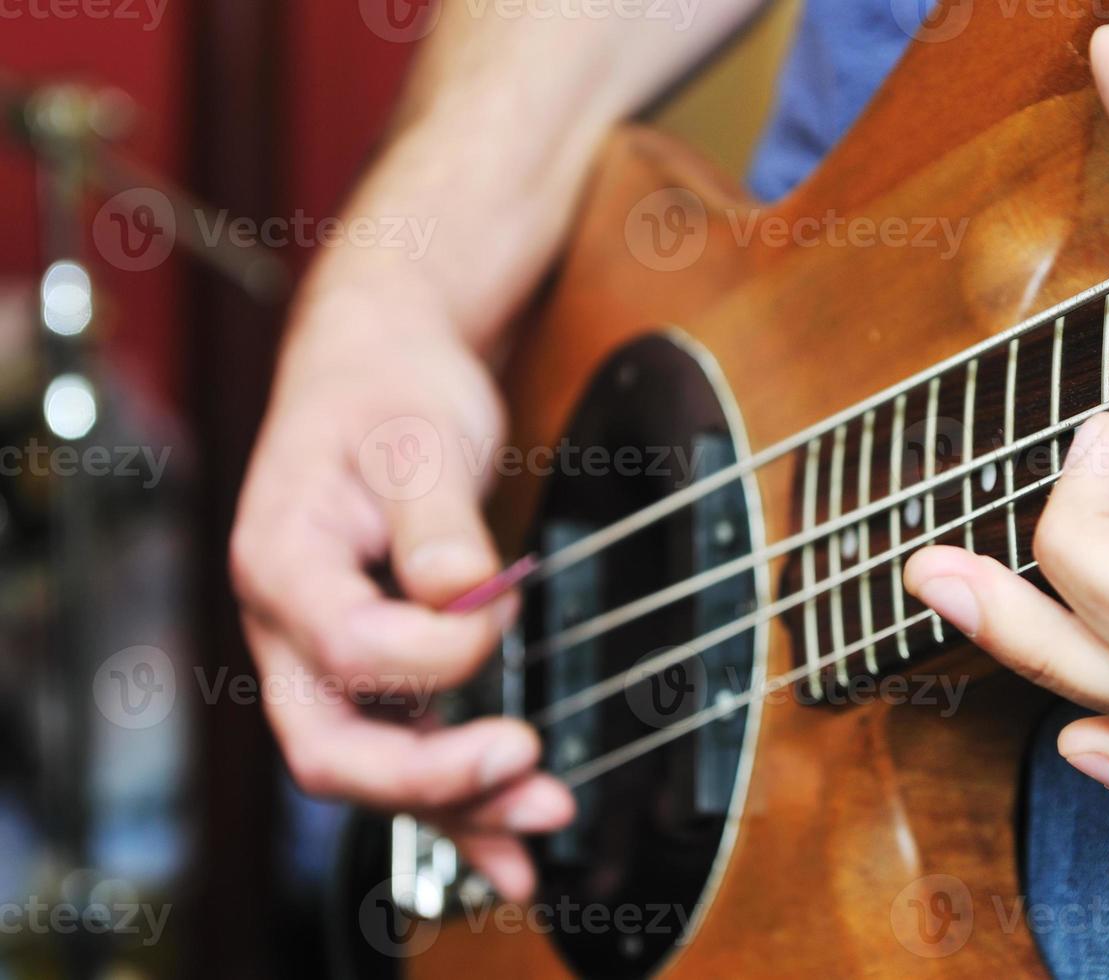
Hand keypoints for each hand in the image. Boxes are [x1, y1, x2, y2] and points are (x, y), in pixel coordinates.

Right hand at [231, 279, 572, 900]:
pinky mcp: (373, 668)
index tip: (504, 603)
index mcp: (283, 561)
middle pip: (332, 747)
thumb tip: (459, 592)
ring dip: (459, 804)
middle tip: (525, 763)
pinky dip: (458, 797)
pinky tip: (512, 833)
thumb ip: (435, 517)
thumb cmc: (388, 392)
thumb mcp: (419, 432)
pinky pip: (405, 749)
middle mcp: (289, 626)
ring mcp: (325, 657)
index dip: (441, 649)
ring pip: (372, 766)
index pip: (350, 647)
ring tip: (546, 817)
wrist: (376, 372)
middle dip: (430, 778)